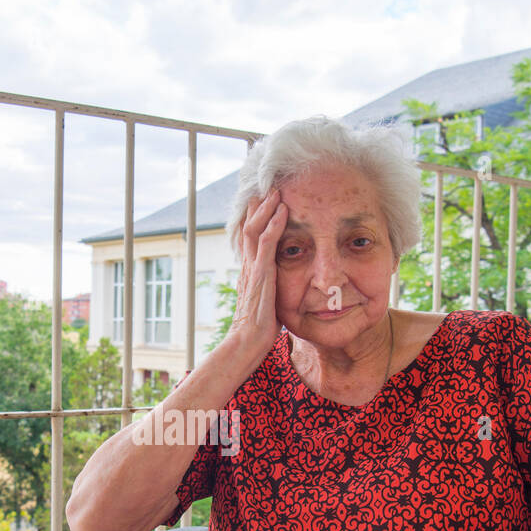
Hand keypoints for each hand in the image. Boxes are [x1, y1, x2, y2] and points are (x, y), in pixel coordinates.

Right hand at [226, 188, 285, 360]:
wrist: (247, 342)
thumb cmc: (258, 330)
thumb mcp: (268, 304)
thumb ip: (272, 291)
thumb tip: (282, 291)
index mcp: (249, 272)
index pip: (249, 239)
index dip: (254, 219)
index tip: (263, 203)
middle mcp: (248, 266)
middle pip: (248, 228)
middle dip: (258, 207)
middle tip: (268, 188)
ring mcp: (253, 268)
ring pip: (255, 229)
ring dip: (266, 208)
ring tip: (276, 191)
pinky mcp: (261, 273)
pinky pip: (267, 242)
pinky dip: (274, 224)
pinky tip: (283, 210)